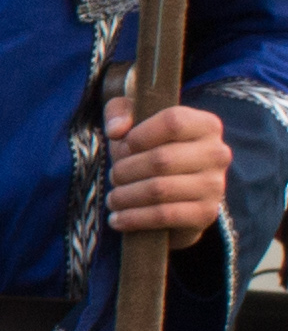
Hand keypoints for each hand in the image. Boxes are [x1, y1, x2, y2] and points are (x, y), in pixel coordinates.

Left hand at [107, 97, 229, 234]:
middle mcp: (217, 153)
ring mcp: (215, 185)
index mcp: (205, 125)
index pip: (173, 121)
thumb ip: (120, 111)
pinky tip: (118, 219)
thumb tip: (116, 131)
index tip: (122, 146)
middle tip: (113, 177)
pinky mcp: (206, 213)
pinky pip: (164, 216)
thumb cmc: (148, 146)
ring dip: (125, 196)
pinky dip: (134, 218)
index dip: (139, 135)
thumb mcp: (132, 119)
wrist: (172, 191)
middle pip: (161, 160)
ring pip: (159, 189)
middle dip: (125, 170)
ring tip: (113, 199)